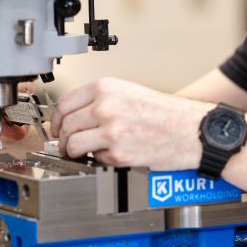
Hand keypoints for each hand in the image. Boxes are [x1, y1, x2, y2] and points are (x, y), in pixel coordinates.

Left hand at [51, 77, 209, 170]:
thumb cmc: (165, 112)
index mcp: (107, 88)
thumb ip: (99, 99)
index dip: (56, 119)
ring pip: (73, 145)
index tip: (56, 127)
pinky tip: (111, 153)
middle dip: (62, 138)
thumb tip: (73, 115)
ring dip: (73, 152)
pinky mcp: (118, 153)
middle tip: (65, 144)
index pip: (64, 103)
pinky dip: (99, 159)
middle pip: (65, 125)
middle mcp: (106, 107)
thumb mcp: (129, 92)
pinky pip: (95, 158)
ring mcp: (111, 131)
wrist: (190, 130)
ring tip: (79, 153)